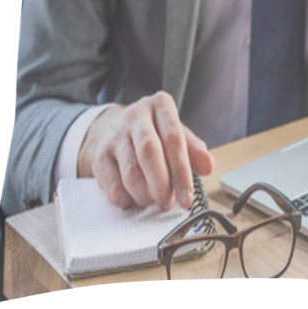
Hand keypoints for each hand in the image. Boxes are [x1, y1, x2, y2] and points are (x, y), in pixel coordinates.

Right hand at [77, 91, 214, 210]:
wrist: (112, 130)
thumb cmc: (153, 133)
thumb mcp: (176, 133)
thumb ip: (193, 149)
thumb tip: (208, 165)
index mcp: (160, 105)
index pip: (174, 138)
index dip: (182, 171)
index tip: (187, 197)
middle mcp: (135, 116)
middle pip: (149, 152)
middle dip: (162, 184)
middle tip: (168, 203)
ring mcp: (114, 136)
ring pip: (131, 172)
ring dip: (145, 195)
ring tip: (154, 199)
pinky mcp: (99, 156)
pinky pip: (113, 186)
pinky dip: (127, 199)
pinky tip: (135, 198)